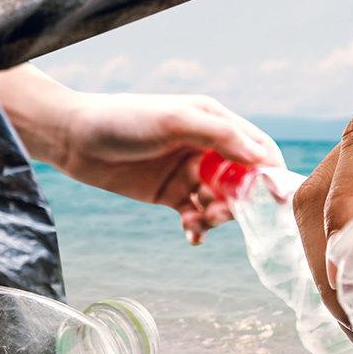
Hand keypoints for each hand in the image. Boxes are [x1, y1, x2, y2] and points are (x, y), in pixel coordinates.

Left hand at [57, 92, 283, 243]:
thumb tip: (260, 157)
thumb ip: (219, 136)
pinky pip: (197, 216)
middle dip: (240, 201)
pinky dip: (199, 228)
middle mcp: (208, 149)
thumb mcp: (174, 121)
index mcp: (215, 123)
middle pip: (244, 181)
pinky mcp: (172, 195)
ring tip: (199, 221)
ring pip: (222, 201)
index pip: (257, 148)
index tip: (277, 198)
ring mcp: (191, 173)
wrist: (74, 139)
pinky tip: (192, 234)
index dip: (270, 173)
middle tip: (221, 211)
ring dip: (218, 216)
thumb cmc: (125, 119)